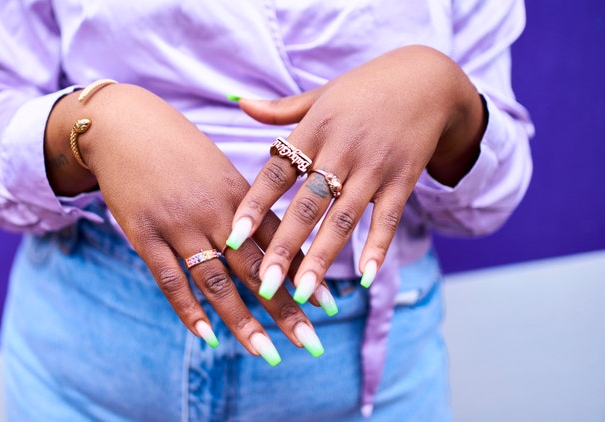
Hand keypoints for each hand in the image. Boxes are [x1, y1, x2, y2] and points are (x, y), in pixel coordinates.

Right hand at [45, 84, 332, 363]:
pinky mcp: (145, 234)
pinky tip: (208, 337)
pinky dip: (189, 311)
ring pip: (218, 281)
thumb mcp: (216, 167)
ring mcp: (179, 225)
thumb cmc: (175, 145)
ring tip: (268, 354)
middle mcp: (215, 213)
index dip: (303, 274)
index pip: (278, 241)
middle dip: (286, 309)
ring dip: (244, 322)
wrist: (122, 125)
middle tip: (311, 344)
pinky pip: (170, 279)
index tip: (328, 305)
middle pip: (257, 269)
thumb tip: (262, 237)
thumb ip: (239, 202)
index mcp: (239, 193)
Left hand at [226, 45, 486, 300]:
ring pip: (343, 218)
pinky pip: (387, 217)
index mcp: (313, 130)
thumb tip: (239, 104)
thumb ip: (280, 110)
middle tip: (265, 284)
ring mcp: (374, 166)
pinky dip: (377, 247)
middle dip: (284, 247)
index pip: (275, 174)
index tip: (232, 239)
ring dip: (322, 257)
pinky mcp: (403, 178)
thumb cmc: (364, 89)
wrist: (427, 79)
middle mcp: (341, 150)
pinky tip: (364, 277)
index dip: (253, 206)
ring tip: (304, 292)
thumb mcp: (320, 95)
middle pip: (306, 205)